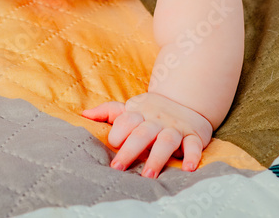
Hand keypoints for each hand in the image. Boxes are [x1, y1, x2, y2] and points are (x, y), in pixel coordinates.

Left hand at [81, 92, 212, 178]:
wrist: (187, 101)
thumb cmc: (152, 112)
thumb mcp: (132, 108)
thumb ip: (109, 111)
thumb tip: (84, 114)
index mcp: (141, 114)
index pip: (127, 120)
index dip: (119, 131)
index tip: (112, 144)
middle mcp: (157, 121)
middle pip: (143, 133)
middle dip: (130, 150)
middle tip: (118, 169)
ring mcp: (176, 128)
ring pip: (167, 140)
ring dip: (158, 157)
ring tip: (148, 175)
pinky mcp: (194, 135)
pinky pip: (194, 144)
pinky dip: (193, 155)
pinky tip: (188, 168)